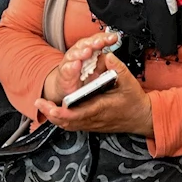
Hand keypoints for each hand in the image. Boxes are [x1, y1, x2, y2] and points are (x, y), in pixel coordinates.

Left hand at [35, 51, 153, 136]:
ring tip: (45, 107)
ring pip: (69, 125)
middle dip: (51, 114)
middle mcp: (93, 119)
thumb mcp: (129, 82)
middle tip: (39, 104)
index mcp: (99, 107)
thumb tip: (107, 56)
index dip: (58, 111)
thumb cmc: (135, 101)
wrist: (142, 117)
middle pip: (66, 122)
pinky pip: (74, 125)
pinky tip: (59, 112)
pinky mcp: (94, 125)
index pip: (74, 113)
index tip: (46, 103)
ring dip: (55, 117)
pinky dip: (64, 120)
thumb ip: (117, 68)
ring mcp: (93, 124)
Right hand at [42, 31, 119, 104]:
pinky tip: (76, 64)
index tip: (114, 38)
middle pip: (86, 44)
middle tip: (100, 42)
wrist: (67, 87)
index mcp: (89, 49)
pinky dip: (71, 66)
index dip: (105, 38)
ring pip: (75, 54)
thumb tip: (112, 57)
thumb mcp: (98, 69)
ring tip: (88, 52)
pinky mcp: (64, 74)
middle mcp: (79, 53)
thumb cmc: (83, 75)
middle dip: (93, 42)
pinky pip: (67, 69)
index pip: (97, 40)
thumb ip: (106, 63)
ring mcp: (70, 62)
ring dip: (82, 52)